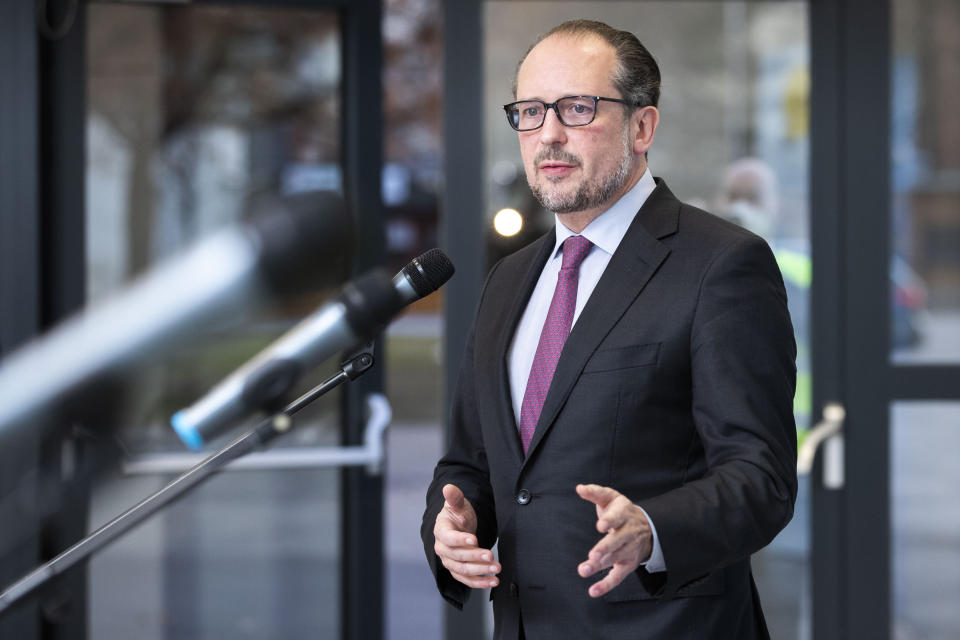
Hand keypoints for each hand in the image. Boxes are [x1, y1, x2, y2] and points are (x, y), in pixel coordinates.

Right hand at [433, 484, 499, 588]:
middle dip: (475, 557)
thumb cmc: (457, 514)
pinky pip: (467, 580)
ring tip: (496, 570)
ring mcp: (449, 561)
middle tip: (491, 556)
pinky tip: (493, 581)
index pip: (448, 538)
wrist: (458, 526)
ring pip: (462, 570)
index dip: (460, 539)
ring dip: (480, 572)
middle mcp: (442, 549)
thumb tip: (449, 487)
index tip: (475, 539)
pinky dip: (480, 582)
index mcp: (441, 531)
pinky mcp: (458, 570)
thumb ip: (454, 497)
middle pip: (457, 556)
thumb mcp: (458, 504)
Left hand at [575, 483, 652, 597]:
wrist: (649, 528)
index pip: (617, 518)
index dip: (609, 521)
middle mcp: (628, 533)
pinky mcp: (627, 565)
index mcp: (623, 514)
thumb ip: (595, 492)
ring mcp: (628, 550)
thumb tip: (579, 488)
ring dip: (599, 565)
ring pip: (614, 559)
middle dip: (604, 549)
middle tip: (592, 555)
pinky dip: (606, 585)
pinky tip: (592, 591)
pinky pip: (617, 577)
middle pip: (616, 542)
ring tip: (583, 570)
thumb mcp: (612, 497)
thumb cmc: (622, 511)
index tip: (600, 525)